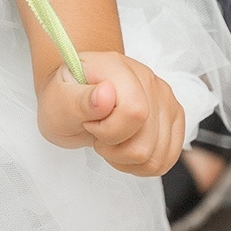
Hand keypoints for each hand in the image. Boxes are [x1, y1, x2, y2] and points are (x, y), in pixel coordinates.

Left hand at [35, 51, 184, 177]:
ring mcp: (164, 97)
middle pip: (146, 140)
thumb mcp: (57, 101)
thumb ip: (79, 100)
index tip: (89, 123)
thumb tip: (106, 95)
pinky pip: (166, 159)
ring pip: (157, 155)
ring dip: (127, 159)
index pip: (134, 112)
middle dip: (114, 148)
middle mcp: (147, 77)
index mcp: (116, 66)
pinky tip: (124, 147)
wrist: (74, 99)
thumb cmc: (64, 99)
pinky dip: (141, 164)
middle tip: (96, 132)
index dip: (108, 130)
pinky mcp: (173, 117)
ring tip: (109, 140)